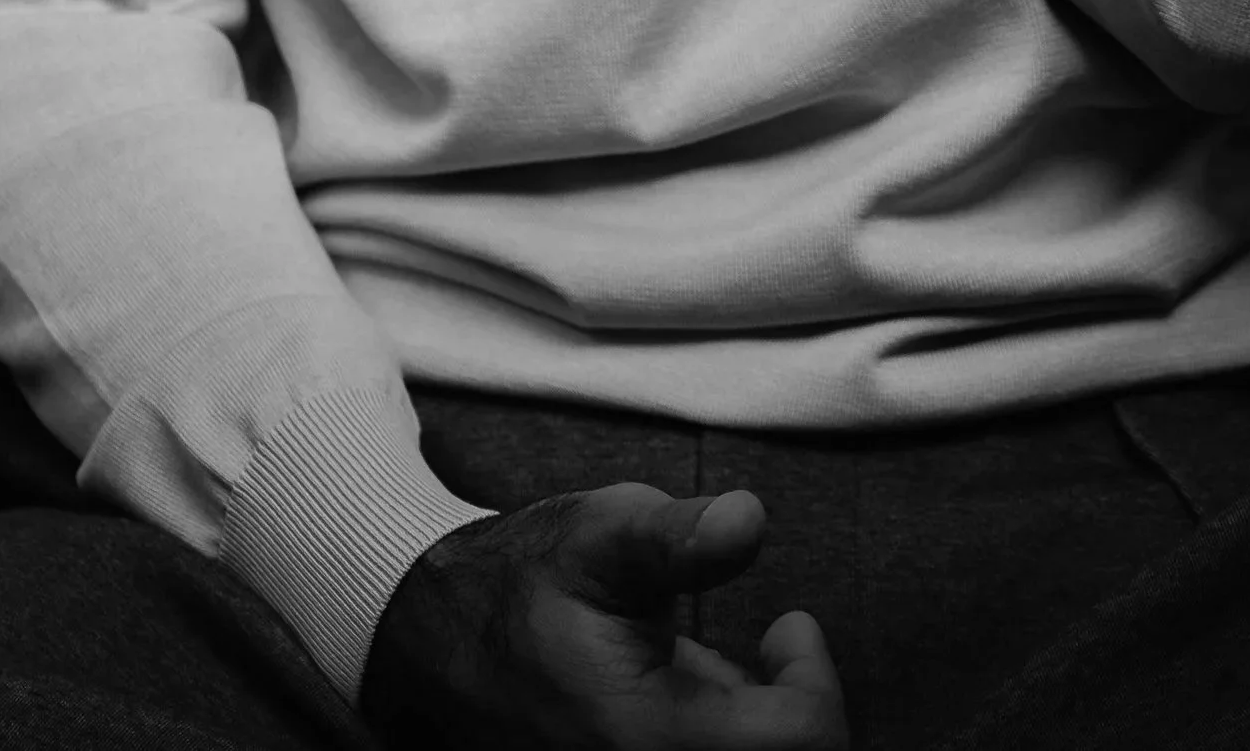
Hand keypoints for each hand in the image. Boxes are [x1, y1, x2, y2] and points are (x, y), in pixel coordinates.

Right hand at [358, 482, 848, 748]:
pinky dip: (723, 740)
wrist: (433, 644)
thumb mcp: (600, 537)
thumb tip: (750, 520)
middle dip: (795, 713)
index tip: (788, 626)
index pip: (800, 744)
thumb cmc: (523, 583)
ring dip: (761, 731)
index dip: (815, 682)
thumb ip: (678, 536)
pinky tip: (696, 703)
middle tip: (777, 655)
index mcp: (651, 743)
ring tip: (730, 679)